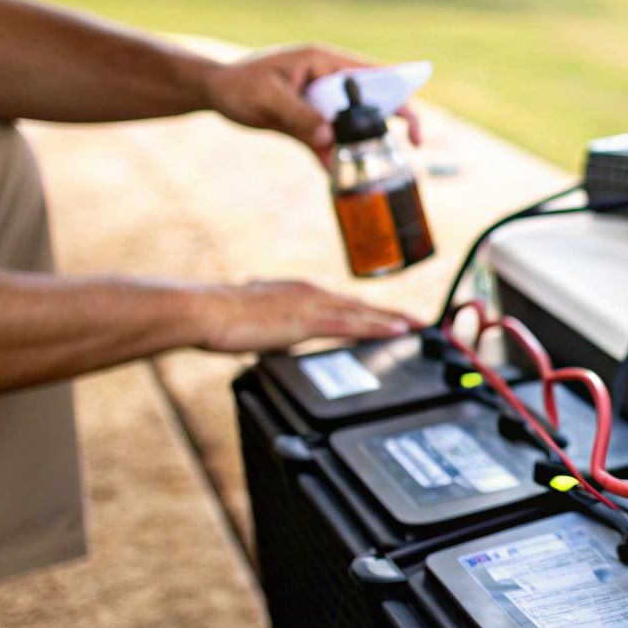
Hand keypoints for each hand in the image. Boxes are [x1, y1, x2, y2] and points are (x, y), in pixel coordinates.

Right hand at [187, 280, 415, 353]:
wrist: (206, 311)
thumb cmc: (222, 317)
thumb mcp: (258, 319)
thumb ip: (275, 326)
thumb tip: (279, 335)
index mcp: (301, 292)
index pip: (345, 303)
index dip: (372, 311)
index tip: (394, 317)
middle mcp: (311, 293)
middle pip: (362, 305)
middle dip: (392, 314)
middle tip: (421, 321)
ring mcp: (311, 304)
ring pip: (363, 313)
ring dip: (393, 320)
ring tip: (419, 327)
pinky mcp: (306, 320)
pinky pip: (350, 325)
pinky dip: (376, 327)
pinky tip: (397, 331)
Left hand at [204, 45, 423, 158]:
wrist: (213, 90)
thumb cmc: (238, 84)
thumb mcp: (268, 98)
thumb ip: (299, 116)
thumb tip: (330, 140)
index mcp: (324, 62)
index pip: (373, 76)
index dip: (399, 95)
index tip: (413, 123)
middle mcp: (328, 79)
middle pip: (370, 100)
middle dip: (390, 123)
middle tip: (412, 146)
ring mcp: (320, 100)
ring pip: (352, 123)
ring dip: (361, 144)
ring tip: (372, 167)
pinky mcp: (308, 119)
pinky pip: (329, 139)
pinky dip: (334, 155)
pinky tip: (336, 175)